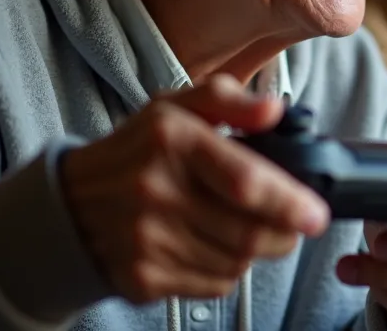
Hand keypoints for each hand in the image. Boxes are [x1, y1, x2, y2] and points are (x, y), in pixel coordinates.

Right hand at [61, 75, 329, 302]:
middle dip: (284, 233)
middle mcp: (155, 190)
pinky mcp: (142, 277)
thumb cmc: (137, 151)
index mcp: (171, 139)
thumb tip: (275, 110)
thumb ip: (230, 100)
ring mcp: (145, 239)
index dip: (288, 202)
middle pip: (249, 232)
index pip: (243, 181)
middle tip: (291, 225)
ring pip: (235, 262)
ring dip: (256, 252)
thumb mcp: (176, 108)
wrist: (70, 203)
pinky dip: (227, 271)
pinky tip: (214, 247)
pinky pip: (212, 284)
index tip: (316, 215)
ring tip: (247, 231)